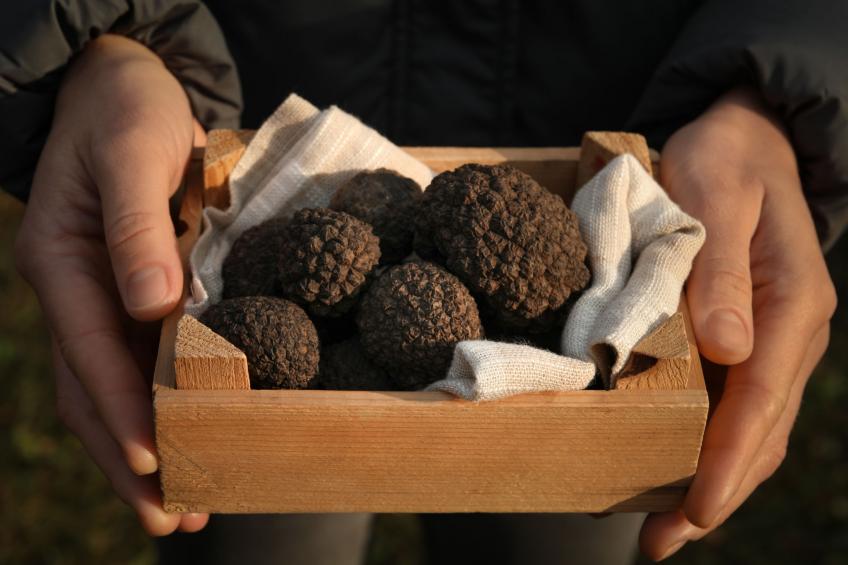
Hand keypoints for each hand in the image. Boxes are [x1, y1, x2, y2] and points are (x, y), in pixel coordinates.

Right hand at [14, 35, 208, 534]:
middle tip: (170, 519)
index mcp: (62, 266)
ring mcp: (103, 297)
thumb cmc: (126, 111)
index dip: (123, 412)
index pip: (91, 355)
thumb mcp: (132, 155)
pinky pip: (140, 364)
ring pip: (115, 390)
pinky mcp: (134, 292)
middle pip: (94, 393)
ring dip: (145, 449)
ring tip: (183, 505)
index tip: (157, 461)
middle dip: (128, 458)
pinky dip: (162, 407)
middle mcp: (78, 293)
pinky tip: (193, 436)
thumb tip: (151, 307)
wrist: (123, 84)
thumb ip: (135, 229)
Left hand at [638, 88, 836, 559]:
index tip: (695, 509)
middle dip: (717, 491)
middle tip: (664, 541)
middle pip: (761, 429)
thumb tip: (729, 349)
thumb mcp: (715, 195)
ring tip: (666, 527)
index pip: (761, 398)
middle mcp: (791, 330)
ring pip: (753, 426)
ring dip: (714, 478)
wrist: (746, 137)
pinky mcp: (750, 333)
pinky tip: (678, 466)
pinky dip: (712, 443)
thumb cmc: (725, 159)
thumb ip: (719, 271)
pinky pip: (739, 402)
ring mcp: (774, 336)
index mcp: (793, 302)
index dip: (726, 458)